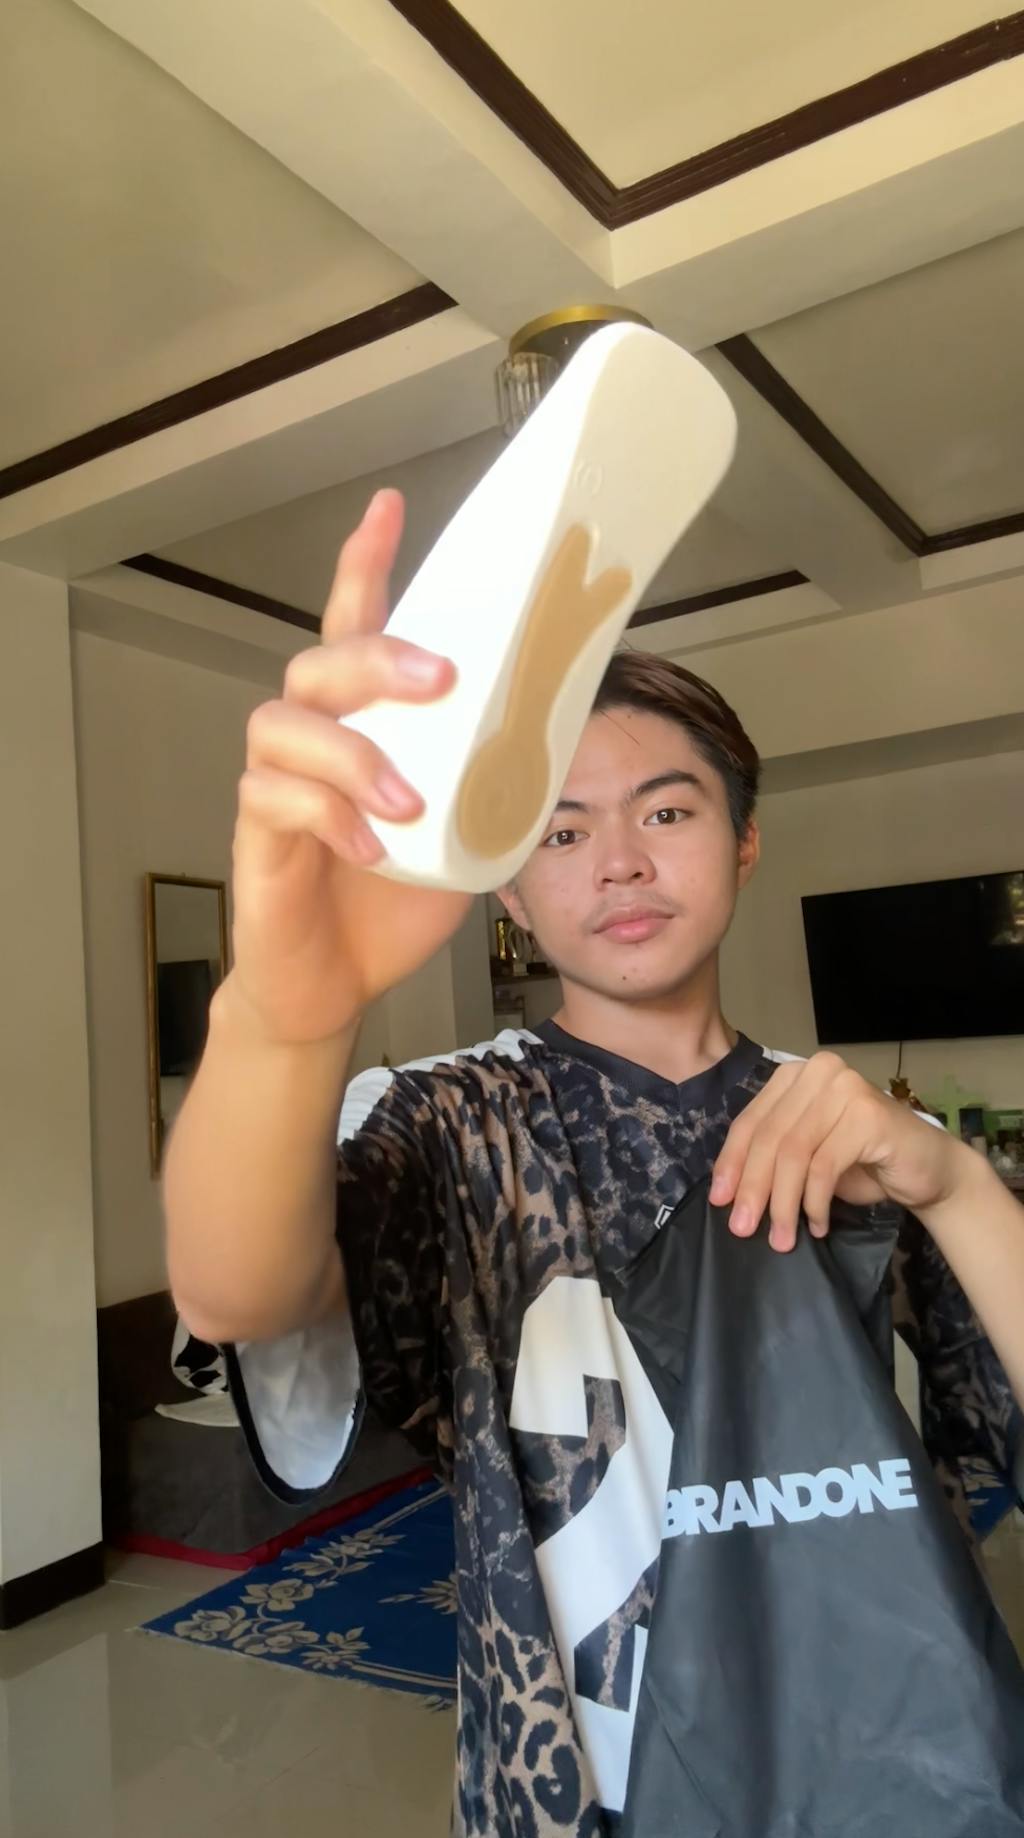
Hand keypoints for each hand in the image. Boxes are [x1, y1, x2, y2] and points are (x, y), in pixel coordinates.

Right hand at [228, 489, 470, 1045]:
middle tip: (442, 679)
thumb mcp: (465, 827)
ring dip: (356, 753)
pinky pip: (274, 801)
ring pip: (284, 724)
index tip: (388, 508)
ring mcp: (277, 786)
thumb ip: (490, 773)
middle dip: (379, 658)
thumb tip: (561, 723)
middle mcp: (312, 740)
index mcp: (363, 724)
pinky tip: (370, 845)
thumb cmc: (392, 899)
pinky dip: (328, 815)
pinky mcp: (258, 836)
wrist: (335, 983)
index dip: (366, 564)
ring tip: (410, 800)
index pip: (353, 624)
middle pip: (320, 662)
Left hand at [710, 1053, 971, 1250]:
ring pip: (793, 1152)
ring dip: (783, 1202)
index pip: (751, 1121)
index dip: (731, 1163)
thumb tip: (727, 1192)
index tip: (719, 1200)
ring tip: (782, 1238)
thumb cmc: (864, 1163)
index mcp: (796, 1075)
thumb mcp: (807, 1157)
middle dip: (753, 1187)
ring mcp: (845, 1088)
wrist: (929, 1169)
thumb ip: (772, 1159)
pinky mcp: (868, 1114)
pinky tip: (817, 1225)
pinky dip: (814, 1202)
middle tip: (743, 1228)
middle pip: (769, 1137)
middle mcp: (819, 1072)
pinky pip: (824, 1166)